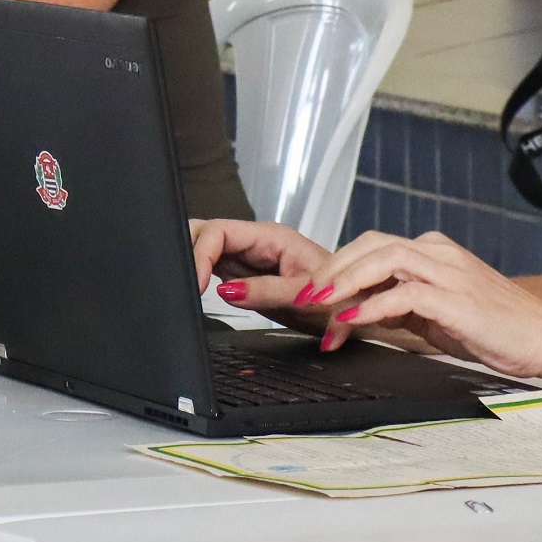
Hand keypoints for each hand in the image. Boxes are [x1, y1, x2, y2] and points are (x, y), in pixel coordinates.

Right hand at [190, 219, 336, 330]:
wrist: (354, 309)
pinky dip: (200, 277)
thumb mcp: (306, 299)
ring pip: (205, 248)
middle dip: (189, 253)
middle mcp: (256, 242)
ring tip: (189, 290)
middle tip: (186, 286)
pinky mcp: (244, 273)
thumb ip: (267, 292)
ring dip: (193, 265)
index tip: (197, 284)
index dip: (201, 253)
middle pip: (206, 233)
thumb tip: (227, 291)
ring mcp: (247, 256)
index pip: (220, 231)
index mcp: (272, 237)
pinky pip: (213, 267)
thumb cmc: (342, 299)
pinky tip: (198, 292)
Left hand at [297, 230, 541, 375]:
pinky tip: (354, 319)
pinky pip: (405, 293)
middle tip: (303, 295)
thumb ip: (399, 305)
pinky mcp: (457, 298)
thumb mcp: (436, 315)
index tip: (310, 292)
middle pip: (370, 244)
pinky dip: (373, 304)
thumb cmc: (495, 329)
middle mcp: (438, 253)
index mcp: (433, 253)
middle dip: (330, 268)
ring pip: (384, 258)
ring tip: (321, 304)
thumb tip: (356, 311)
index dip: (336, 266)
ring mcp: (449, 272)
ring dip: (345, 281)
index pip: (372, 246)